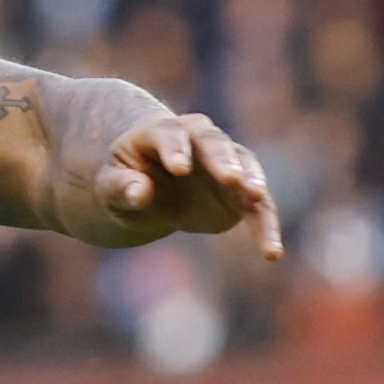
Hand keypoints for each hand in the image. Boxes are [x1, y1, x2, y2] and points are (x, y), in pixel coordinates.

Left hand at [90, 112, 282, 259]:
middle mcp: (197, 139)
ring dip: (253, 180)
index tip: (179, 169)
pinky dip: (266, 226)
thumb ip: (121, 187)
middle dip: (223, 160)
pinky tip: (272, 252)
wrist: (148, 189)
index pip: (169, 134)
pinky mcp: (240, 190)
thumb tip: (140, 192)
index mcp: (160, 132)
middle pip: (214, 143)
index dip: (175, 150)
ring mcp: (224, 161)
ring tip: (258, 196)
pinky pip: (258, 206)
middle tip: (232, 177)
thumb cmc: (124, 183)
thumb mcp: (111, 188)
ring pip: (244, 166)